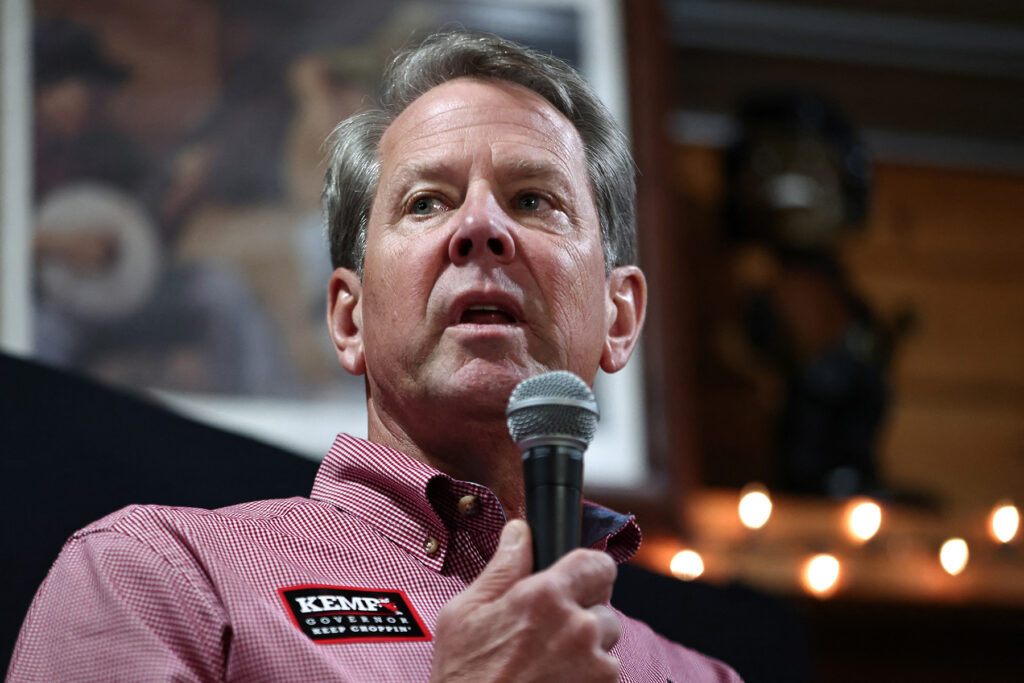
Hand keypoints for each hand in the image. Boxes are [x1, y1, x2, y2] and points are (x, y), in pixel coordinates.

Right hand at [429, 519, 620, 681]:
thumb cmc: (463, 676)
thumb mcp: (464, 612)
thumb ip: (503, 567)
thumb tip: (519, 532)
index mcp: (546, 597)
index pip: (598, 563)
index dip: (588, 569)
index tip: (577, 579)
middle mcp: (578, 628)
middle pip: (605, 606)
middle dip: (584, 613)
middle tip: (550, 631)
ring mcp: (594, 666)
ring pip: (607, 644)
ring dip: (588, 650)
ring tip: (547, 663)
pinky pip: (605, 676)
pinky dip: (586, 678)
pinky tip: (552, 682)